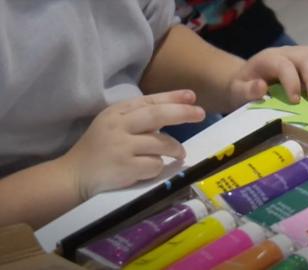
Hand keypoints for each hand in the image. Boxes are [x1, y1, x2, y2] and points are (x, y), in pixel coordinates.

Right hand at [60, 90, 204, 199]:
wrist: (75, 174)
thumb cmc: (100, 148)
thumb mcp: (114, 125)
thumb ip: (139, 118)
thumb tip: (175, 111)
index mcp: (117, 112)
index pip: (149, 101)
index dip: (172, 97)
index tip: (192, 96)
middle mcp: (119, 126)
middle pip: (156, 116)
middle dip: (181, 113)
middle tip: (200, 113)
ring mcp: (122, 147)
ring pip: (161, 144)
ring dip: (175, 149)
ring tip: (179, 153)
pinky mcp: (125, 167)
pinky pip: (155, 165)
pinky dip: (158, 167)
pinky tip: (150, 168)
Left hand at [227, 46, 307, 108]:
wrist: (247, 79)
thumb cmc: (243, 87)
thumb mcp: (237, 92)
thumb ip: (247, 90)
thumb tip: (262, 87)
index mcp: (266, 59)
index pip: (283, 65)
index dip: (292, 82)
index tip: (295, 101)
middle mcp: (284, 52)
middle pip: (305, 57)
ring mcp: (297, 52)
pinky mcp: (306, 57)